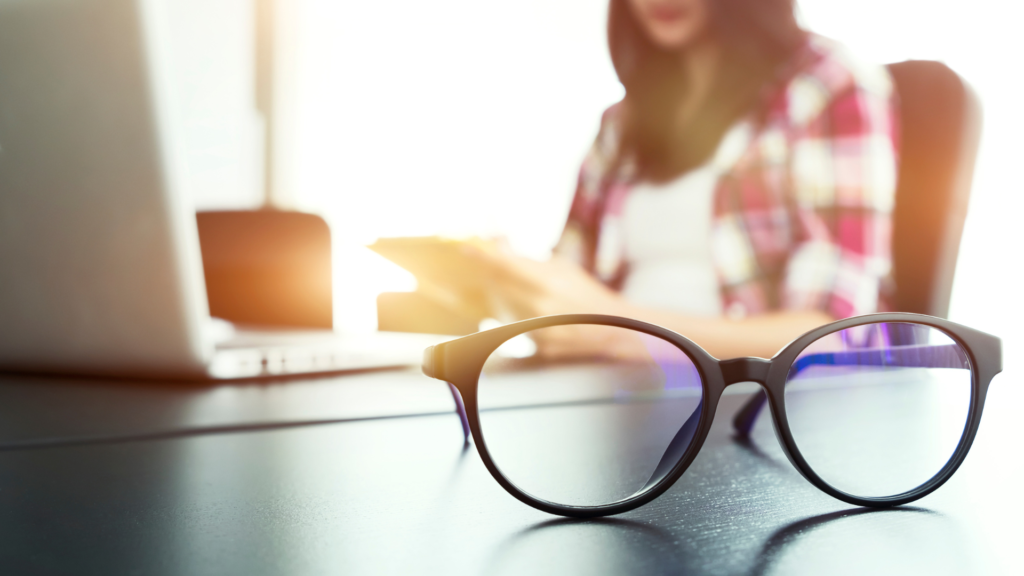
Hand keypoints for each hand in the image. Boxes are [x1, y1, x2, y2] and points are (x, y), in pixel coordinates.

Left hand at [463, 248, 644, 360]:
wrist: (612, 328)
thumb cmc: (587, 293)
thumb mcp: (561, 268)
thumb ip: (528, 258)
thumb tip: (499, 243)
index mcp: (545, 282)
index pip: (503, 265)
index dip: (482, 256)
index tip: (466, 248)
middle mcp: (537, 306)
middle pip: (497, 286)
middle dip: (491, 273)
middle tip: (491, 264)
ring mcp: (535, 328)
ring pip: (501, 307)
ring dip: (500, 294)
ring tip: (520, 288)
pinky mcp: (536, 345)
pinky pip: (513, 325)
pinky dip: (513, 313)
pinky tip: (527, 308)